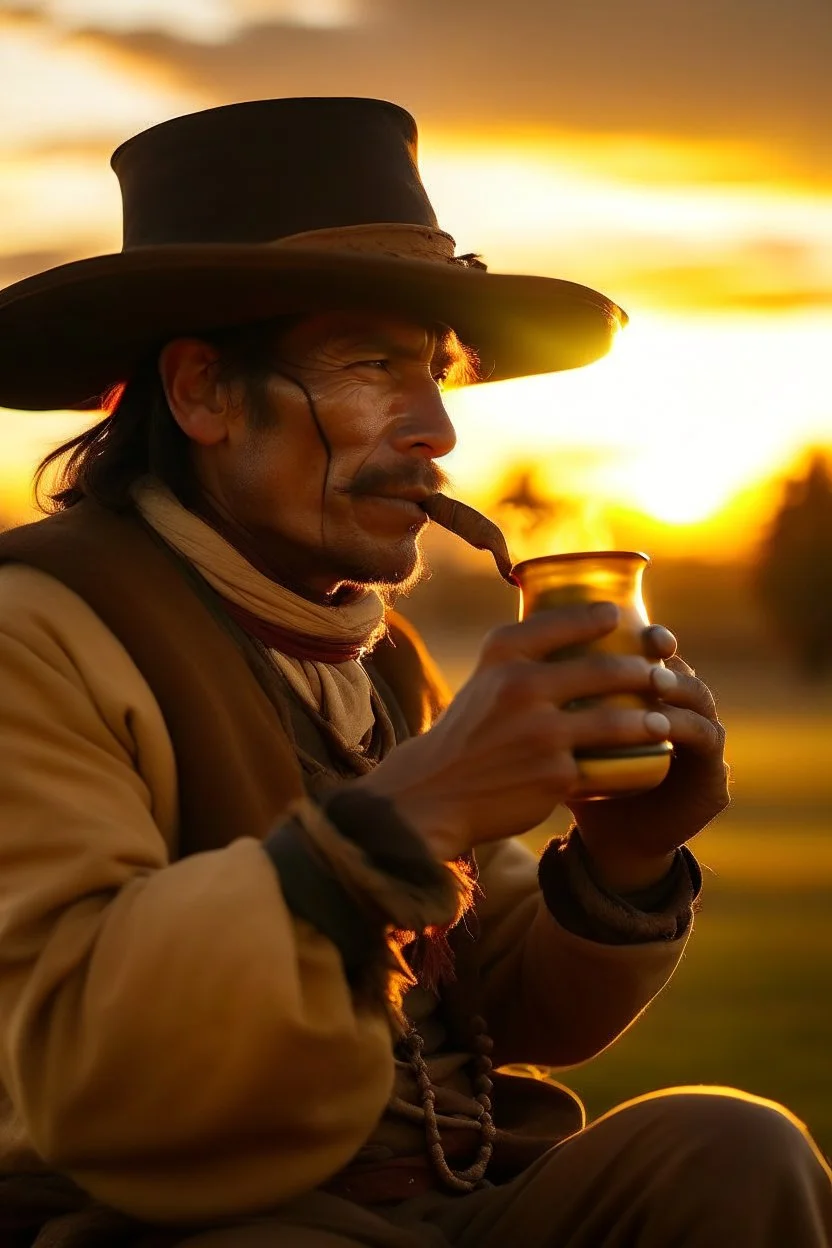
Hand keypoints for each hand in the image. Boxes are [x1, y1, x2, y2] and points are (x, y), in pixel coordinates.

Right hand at [355, 603, 672, 860]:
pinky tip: (644, 761)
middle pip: (604, 671)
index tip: (620, 618)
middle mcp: (521, 686)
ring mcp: (540, 732)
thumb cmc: (468, 733)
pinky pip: (604, 764)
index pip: (563, 621)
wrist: (434, 792)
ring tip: (664, 721)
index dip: (600, 617)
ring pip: (616, 720)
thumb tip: (578, 629)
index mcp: (502, 654)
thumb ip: (522, 656)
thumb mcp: (485, 680)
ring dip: (650, 720)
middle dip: (644, 672)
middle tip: (662, 675)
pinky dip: (627, 763)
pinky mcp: (555, 774)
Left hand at [568, 625, 729, 892]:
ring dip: (679, 690)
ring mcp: (704, 746)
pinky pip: (707, 747)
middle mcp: (682, 712)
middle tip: (650, 647)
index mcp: (651, 695)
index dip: (648, 635)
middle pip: (682, 671)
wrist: (608, 841)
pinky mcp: (713, 781)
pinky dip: (687, 731)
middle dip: (666, 654)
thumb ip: (552, 698)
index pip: (656, 656)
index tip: (626, 619)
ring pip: (701, 703)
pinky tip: (662, 727)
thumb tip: (508, 651)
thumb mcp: (565, 735)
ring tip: (654, 685)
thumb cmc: (583, 781)